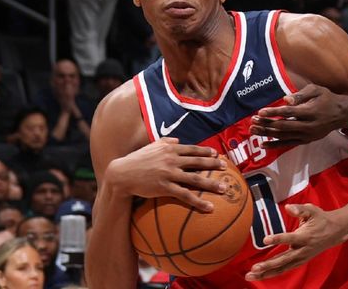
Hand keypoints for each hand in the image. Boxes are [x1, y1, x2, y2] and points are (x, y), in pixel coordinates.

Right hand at [107, 138, 227, 212]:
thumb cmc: (137, 160)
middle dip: (213, 165)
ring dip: (212, 184)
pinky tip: (209, 207)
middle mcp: (172, 159)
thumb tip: (178, 139)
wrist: (122, 173)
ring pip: (195, 178)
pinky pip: (185, 195)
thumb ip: (166, 141)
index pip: (192, 149)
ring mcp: (169, 173)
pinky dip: (198, 201)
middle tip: (225, 168)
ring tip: (224, 188)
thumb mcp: (151, 146)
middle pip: (198, 162)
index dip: (206, 152)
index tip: (217, 155)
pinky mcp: (164, 187)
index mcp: (169, 148)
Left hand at [245, 204, 345, 280]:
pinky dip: (272, 273)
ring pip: (282, 268)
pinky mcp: (299, 261)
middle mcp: (302, 250)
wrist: (335, 232)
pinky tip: (260, 275)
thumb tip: (288, 207)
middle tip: (254, 268)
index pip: (290, 238)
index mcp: (305, 236)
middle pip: (284, 260)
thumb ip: (300, 209)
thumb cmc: (321, 219)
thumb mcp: (312, 210)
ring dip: (266, 273)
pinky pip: (284, 269)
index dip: (277, 239)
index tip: (265, 239)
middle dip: (268, 265)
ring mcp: (301, 258)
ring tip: (250, 275)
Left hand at [250, 84, 345, 146]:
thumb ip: (301, 94)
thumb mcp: (316, 90)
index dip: (273, 112)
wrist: (340, 114)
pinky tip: (263, 144)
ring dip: (267, 134)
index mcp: (310, 111)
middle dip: (266, 124)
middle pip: (283, 126)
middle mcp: (308, 126)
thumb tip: (286, 99)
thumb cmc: (326, 98)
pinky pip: (288, 144)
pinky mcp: (306, 141)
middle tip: (252, 121)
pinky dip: (275, 145)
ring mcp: (307, 135)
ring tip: (253, 130)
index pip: (288, 112)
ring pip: (284, 136)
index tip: (260, 112)